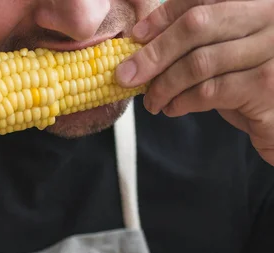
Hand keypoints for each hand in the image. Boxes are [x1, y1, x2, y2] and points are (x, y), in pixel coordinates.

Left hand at [116, 0, 273, 164]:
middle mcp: (269, 17)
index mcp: (256, 3)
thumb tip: (141, 44)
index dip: (164, 16)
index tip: (137, 37)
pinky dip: (182, 102)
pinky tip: (173, 108)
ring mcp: (272, 50)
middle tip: (127, 75)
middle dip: (154, 52)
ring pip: (198, 62)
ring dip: (164, 84)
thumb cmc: (252, 83)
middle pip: (196, 25)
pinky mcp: (267, 85)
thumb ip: (197, 41)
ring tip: (152, 100)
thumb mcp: (227, 52)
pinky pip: (209, 91)